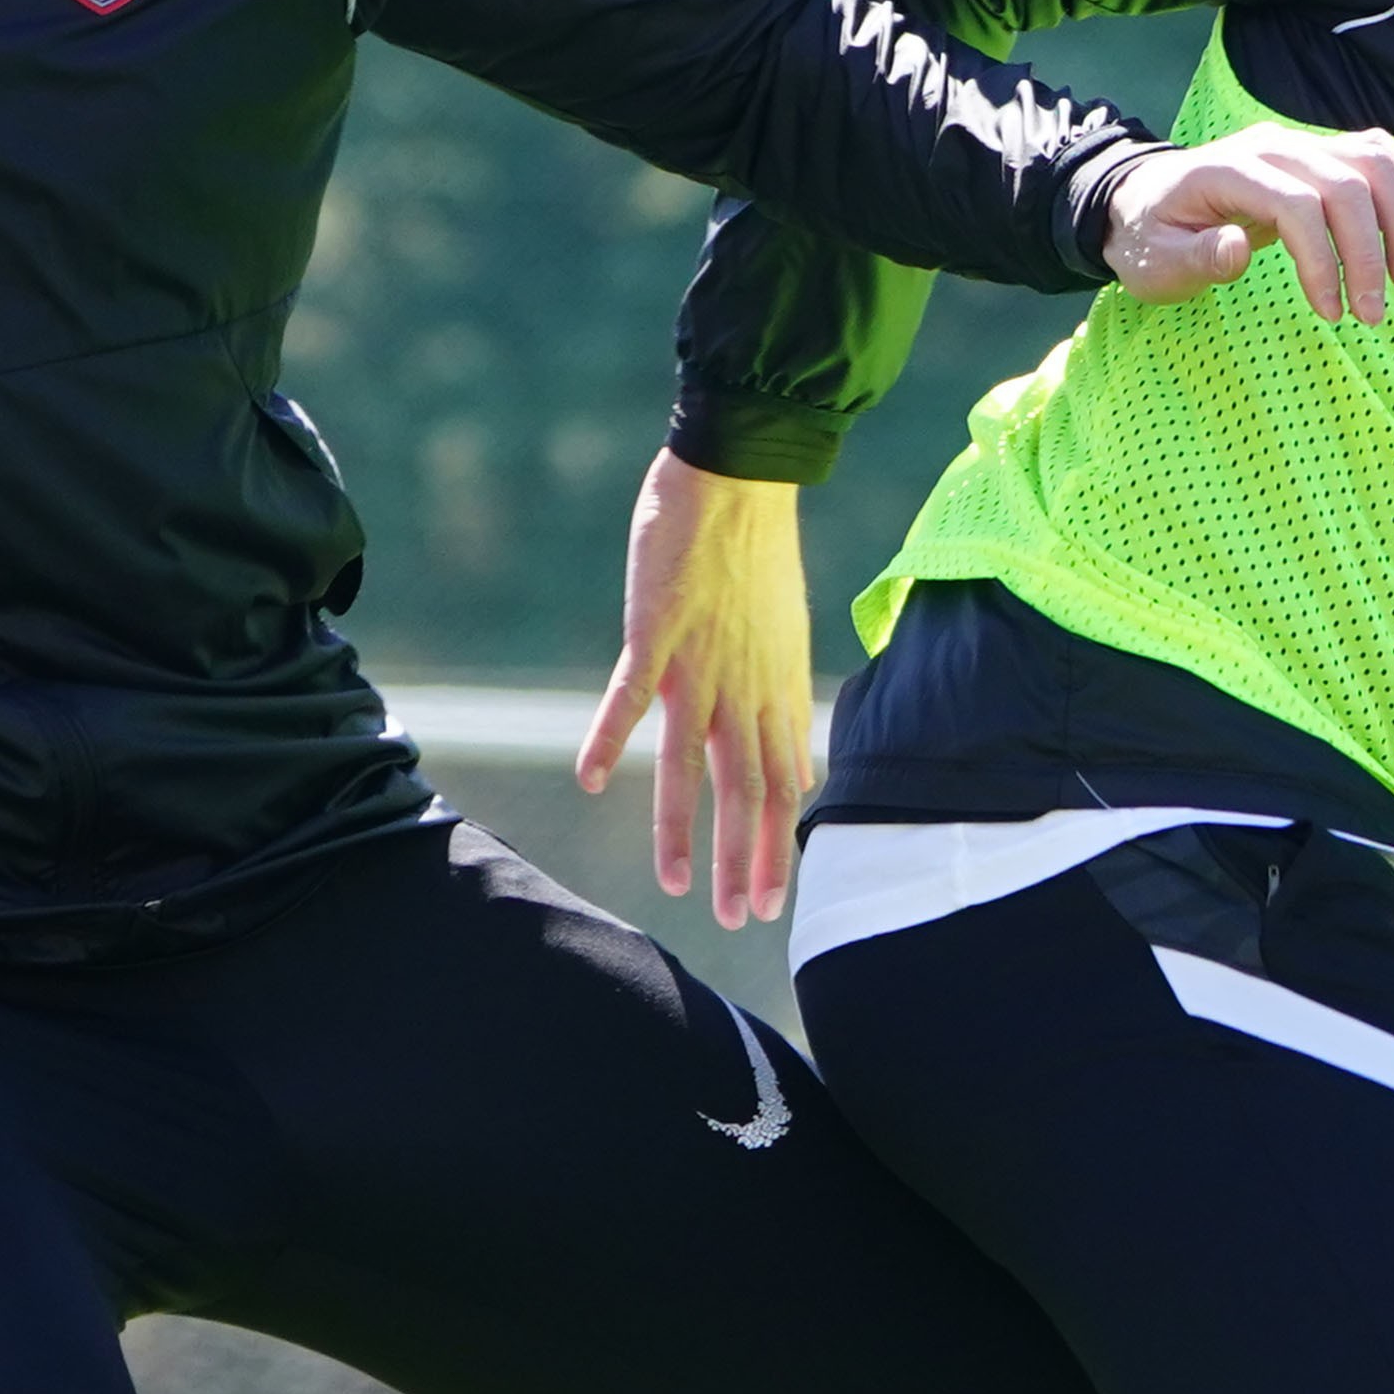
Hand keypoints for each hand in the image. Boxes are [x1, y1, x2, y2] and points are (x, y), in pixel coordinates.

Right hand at [578, 452, 812, 927]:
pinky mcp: (657, 630)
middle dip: (740, 860)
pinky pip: (629, 694)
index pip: (779, 786)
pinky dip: (608, 737)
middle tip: (736, 920)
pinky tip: (592, 781)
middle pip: (744, 790)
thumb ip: (784, 707)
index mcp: (772, 691)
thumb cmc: (757, 553)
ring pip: (690, 762)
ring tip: (674, 884)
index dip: (773, 847)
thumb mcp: (787, 642)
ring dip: (682, 828)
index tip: (768, 903)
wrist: (742, 474)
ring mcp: (699, 662)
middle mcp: (741, 688)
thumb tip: (801, 765)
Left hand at [1101, 123, 1393, 323]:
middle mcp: (1271, 147)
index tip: (1331, 314)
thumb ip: (1194, 257)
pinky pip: (1371, 150)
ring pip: (1370, 164)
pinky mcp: (1314, 153)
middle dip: (1370, 253)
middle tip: (1374, 315)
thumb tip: (1238, 249)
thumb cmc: (1149, 239)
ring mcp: (1296, 145)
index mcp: (1228, 171)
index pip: (1298, 206)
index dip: (1324, 261)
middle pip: (1346, 185)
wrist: (1142, 201)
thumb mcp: (1152, 263)